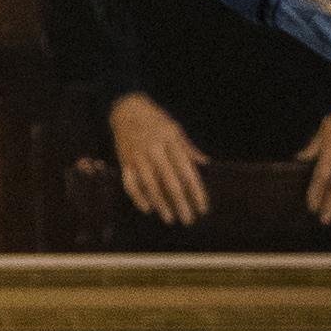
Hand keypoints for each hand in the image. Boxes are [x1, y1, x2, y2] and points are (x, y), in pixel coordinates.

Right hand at [107, 92, 211, 228]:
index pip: (187, 172)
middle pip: (170, 183)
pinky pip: (130, 184)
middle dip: (181, 203)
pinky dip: (138, 197)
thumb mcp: (176, 129)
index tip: (202, 207)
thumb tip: (205, 165)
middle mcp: (154, 151)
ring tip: (170, 218)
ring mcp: (137, 158)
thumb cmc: (156, 120)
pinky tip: (147, 208)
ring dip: (161, 204)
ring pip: (150, 186)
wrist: (126, 110)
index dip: (196, 192)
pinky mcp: (124, 162)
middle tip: (188, 220)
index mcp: (171, 143)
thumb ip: (189, 148)